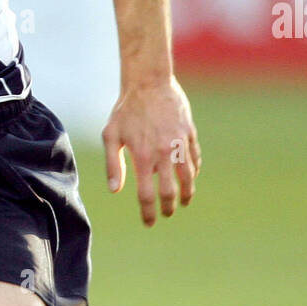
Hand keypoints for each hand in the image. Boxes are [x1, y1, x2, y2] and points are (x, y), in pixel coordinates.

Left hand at [101, 76, 200, 225]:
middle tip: (167, 214)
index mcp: (142, 157)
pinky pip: (195, 158)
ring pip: (189, 177)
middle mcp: (163, 153)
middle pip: (170, 191)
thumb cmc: (125, 109)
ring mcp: (179, 143)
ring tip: (185, 201)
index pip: (147, 194)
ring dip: (188, 193)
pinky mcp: (189, 134)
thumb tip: (115, 191)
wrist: (149, 82)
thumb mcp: (111, 136)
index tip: (149, 223)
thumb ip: (112, 165)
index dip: (148, 212)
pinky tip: (190, 176)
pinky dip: (194, 170)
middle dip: (169, 207)